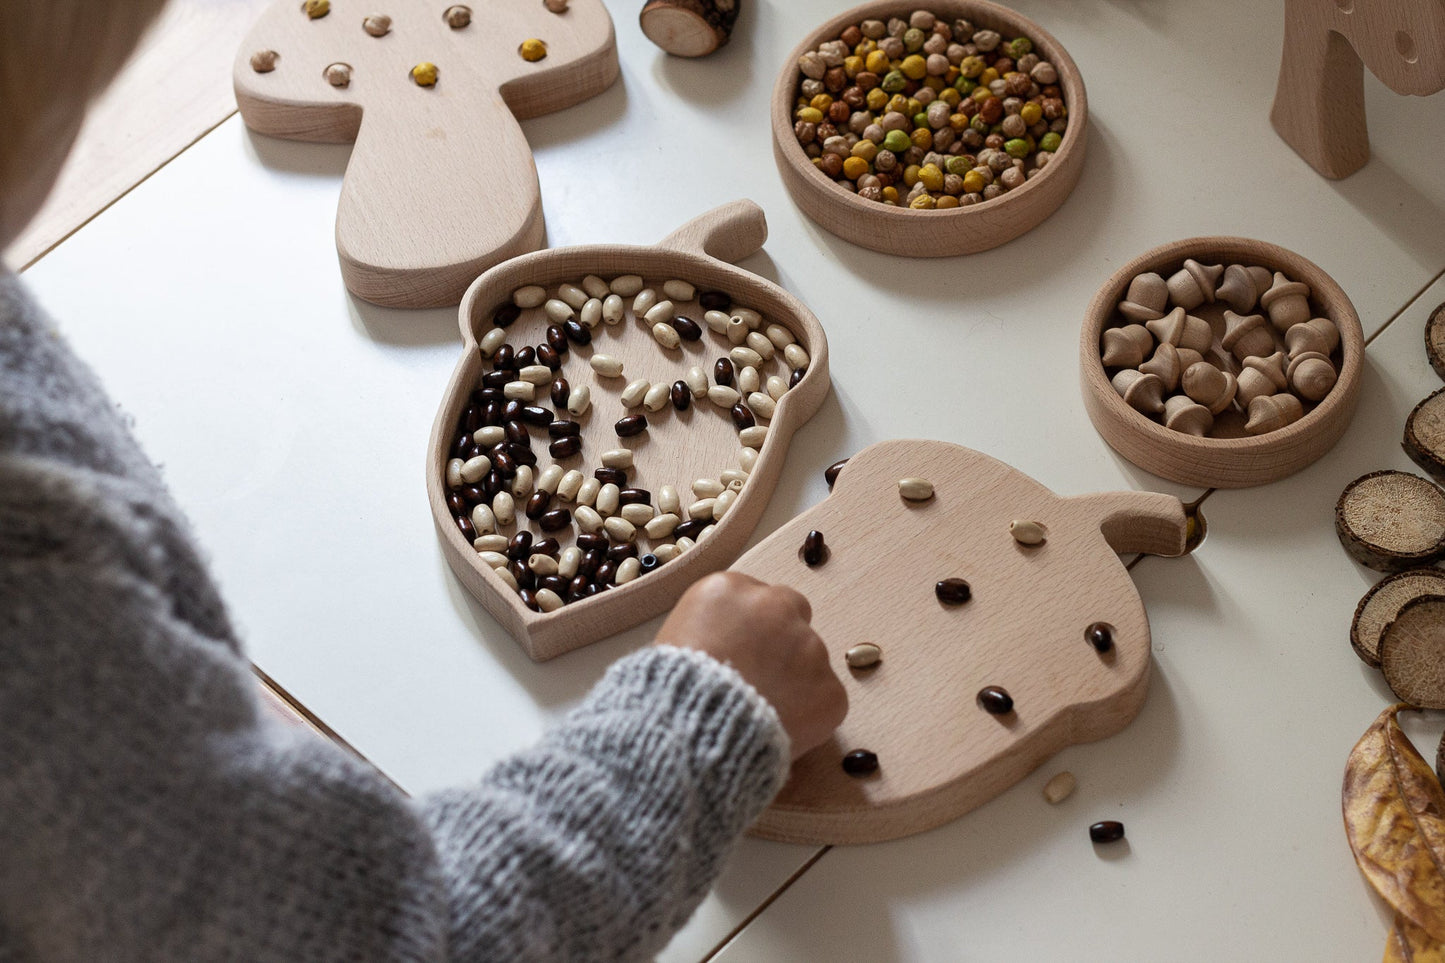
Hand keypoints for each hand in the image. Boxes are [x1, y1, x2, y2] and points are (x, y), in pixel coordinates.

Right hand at [656, 572, 846, 759]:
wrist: (689, 735)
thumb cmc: (669, 695)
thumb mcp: (673, 643)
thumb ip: (711, 631)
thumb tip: (727, 648)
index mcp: (729, 589)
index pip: (754, 597)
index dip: (749, 629)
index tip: (740, 652)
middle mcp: (775, 606)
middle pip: (791, 612)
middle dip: (781, 640)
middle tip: (761, 677)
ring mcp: (809, 646)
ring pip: (810, 659)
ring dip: (795, 680)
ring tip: (762, 713)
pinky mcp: (830, 689)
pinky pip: (825, 700)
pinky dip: (810, 716)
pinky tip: (780, 731)